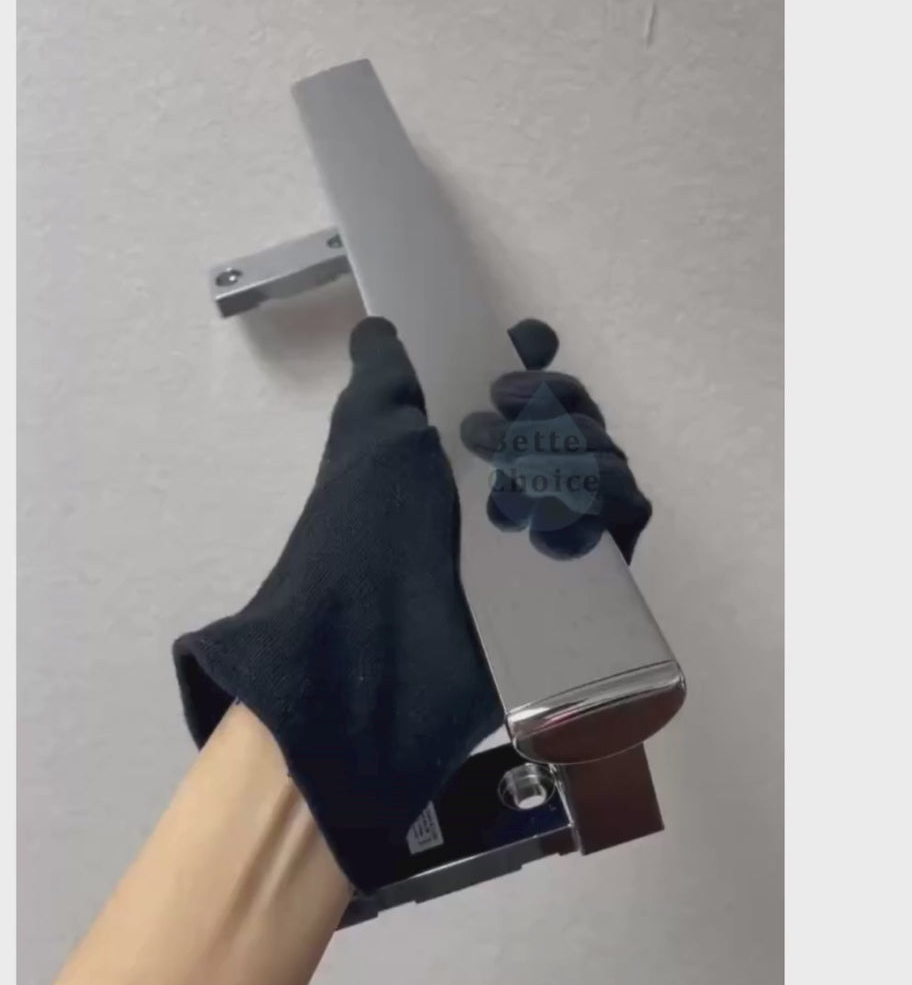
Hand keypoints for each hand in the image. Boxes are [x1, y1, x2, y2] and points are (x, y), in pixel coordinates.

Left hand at [174, 316, 650, 891]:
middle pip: (574, 418)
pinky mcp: (582, 584)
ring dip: (570, 449)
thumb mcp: (364, 441)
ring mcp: (546, 537)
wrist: (366, 656)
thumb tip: (381, 327)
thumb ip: (384, 378)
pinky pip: (627, 519)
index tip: (528, 340)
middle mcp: (508, 493)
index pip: (523, 395)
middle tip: (490, 424)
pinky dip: (607, 498)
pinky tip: (555, 516)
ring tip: (509, 485)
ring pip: (606, 461)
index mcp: (460, 458)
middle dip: (549, 400)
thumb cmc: (358, 540)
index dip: (533, 362)